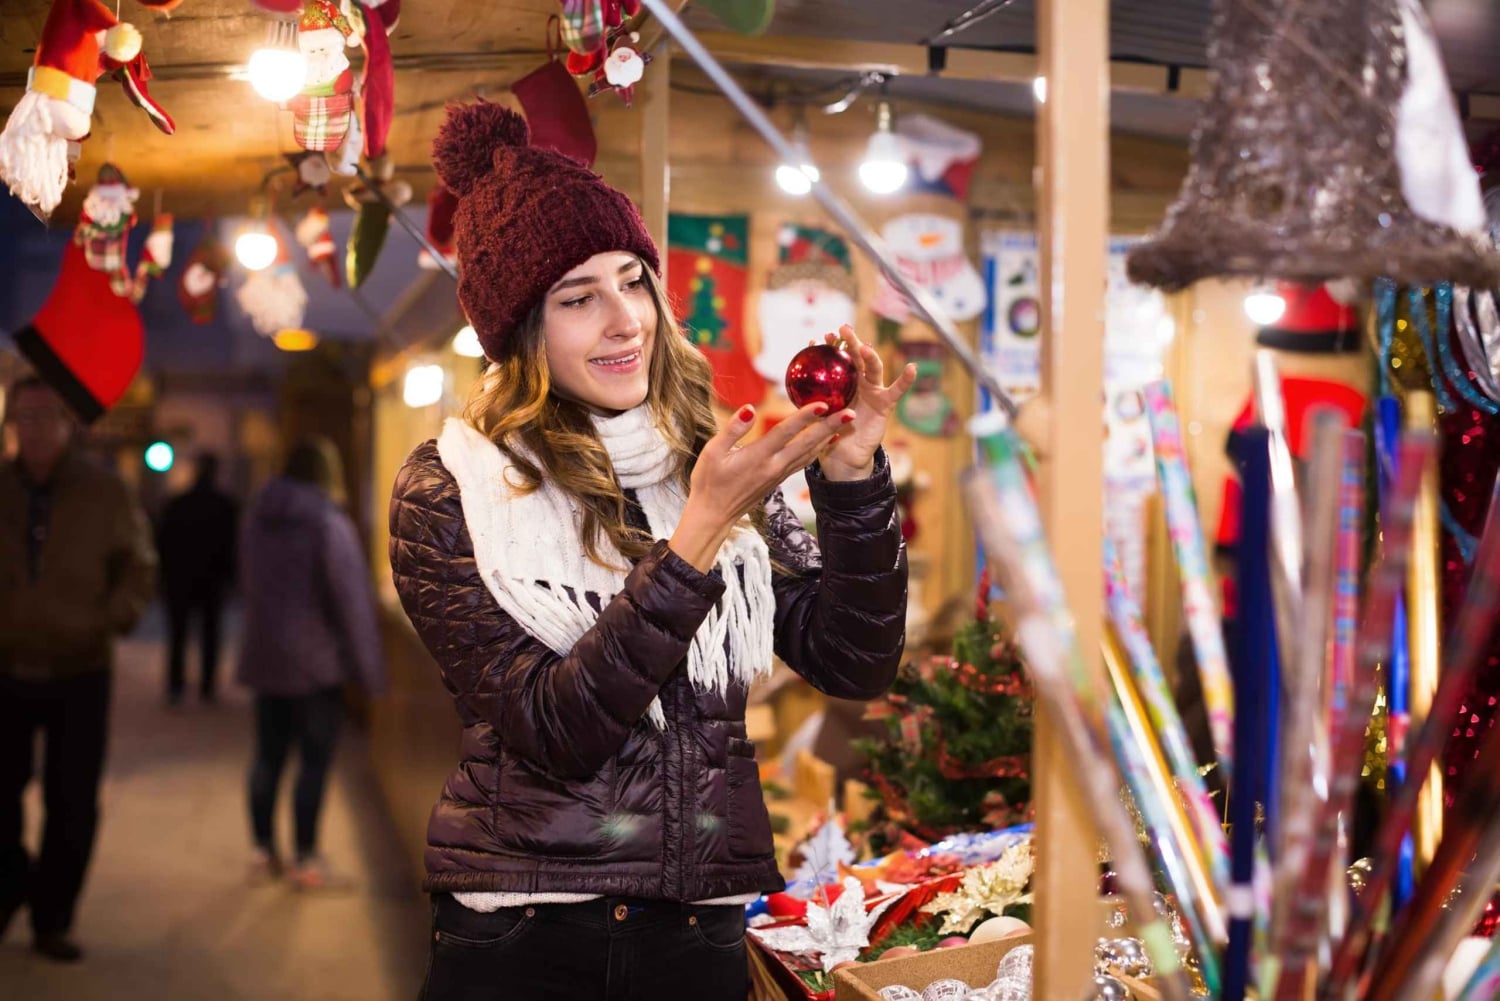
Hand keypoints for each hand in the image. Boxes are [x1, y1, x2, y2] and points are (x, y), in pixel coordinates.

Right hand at [670, 401, 852, 570]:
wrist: (713, 516)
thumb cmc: (708, 482)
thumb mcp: (712, 452)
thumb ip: (732, 429)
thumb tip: (749, 409)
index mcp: (758, 457)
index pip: (786, 432)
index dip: (805, 416)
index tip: (824, 403)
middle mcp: (773, 466)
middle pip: (807, 443)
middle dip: (830, 426)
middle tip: (850, 412)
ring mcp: (778, 475)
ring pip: (808, 453)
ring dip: (828, 437)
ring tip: (845, 423)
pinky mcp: (778, 480)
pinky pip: (802, 462)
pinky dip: (817, 450)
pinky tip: (826, 442)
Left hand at [818, 325, 916, 480]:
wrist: (843, 456)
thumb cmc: (829, 433)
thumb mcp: (817, 411)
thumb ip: (810, 395)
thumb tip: (794, 377)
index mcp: (843, 382)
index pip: (838, 359)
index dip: (831, 347)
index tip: (820, 336)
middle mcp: (859, 383)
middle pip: (856, 358)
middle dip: (850, 342)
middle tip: (842, 328)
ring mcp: (874, 391)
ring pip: (873, 368)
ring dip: (869, 356)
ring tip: (864, 346)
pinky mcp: (885, 403)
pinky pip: (896, 391)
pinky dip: (906, 380)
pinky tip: (912, 368)